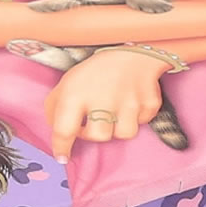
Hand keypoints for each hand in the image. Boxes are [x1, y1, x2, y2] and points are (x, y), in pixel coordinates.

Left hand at [44, 48, 168, 161]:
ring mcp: (129, 101)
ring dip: (117, 126)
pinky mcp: (149, 102)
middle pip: (98, 136)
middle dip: (94, 133)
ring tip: (115, 111)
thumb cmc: (95, 72)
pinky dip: (137, 117)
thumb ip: (56, 109)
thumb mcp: (67, 84)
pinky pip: (142, 122)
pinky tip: (131, 102)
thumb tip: (57, 133)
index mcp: (76, 94)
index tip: (62, 157)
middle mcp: (102, 98)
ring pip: (123, 134)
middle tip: (94, 119)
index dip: (61, 147)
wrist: (132, 50)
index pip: (64, 130)